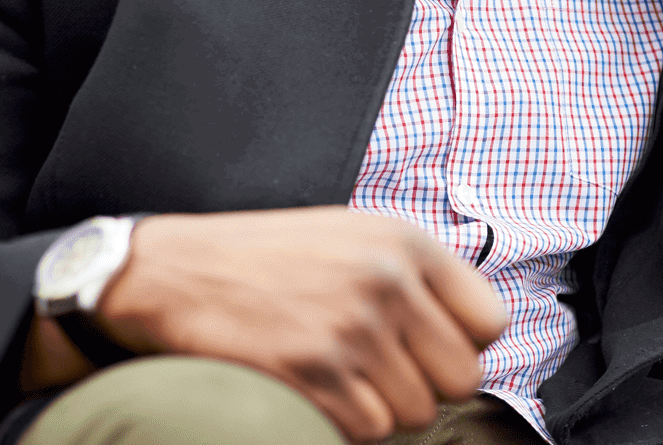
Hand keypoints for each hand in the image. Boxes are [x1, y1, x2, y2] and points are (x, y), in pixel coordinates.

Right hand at [94, 207, 508, 442]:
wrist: (172, 272)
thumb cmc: (264, 258)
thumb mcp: (350, 237)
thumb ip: (414, 276)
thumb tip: (472, 334)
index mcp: (405, 243)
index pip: (490, 322)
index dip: (463, 346)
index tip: (430, 350)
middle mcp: (386, 281)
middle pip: (461, 377)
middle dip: (425, 386)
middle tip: (381, 373)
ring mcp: (350, 329)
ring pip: (416, 412)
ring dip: (382, 408)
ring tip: (339, 376)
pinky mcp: (313, 372)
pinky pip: (367, 430)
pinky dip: (344, 424)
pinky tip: (313, 392)